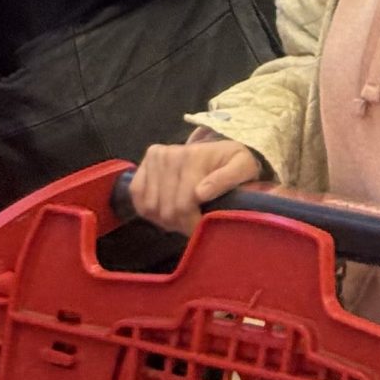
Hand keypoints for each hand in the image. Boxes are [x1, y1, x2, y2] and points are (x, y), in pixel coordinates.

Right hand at [130, 137, 262, 235]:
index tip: (201, 228)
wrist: (217, 150)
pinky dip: (149, 210)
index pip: (183, 205)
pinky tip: (165, 210)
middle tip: (192, 223)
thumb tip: (200, 193)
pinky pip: (137, 197)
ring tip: (182, 216)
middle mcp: (169, 155)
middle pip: (166, 209)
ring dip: (165, 219)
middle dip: (180, 223)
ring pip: (150, 207)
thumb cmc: (232, 162)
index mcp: (194, 156)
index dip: (192, 223)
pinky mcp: (143, 165)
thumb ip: (228, 178)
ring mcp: (154, 159)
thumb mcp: (243, 167)